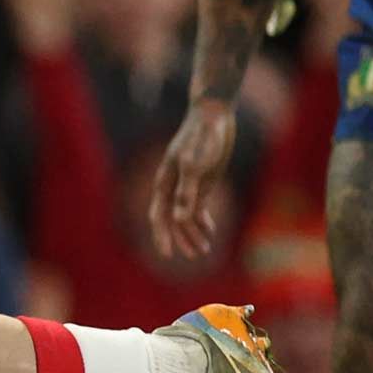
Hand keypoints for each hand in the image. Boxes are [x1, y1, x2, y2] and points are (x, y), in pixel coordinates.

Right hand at [148, 100, 235, 258]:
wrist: (212, 115)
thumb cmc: (202, 136)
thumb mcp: (196, 164)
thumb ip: (187, 192)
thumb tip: (179, 219)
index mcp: (165, 182)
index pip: (160, 214)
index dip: (162, 234)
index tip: (168, 254)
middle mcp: (173, 186)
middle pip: (170, 219)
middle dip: (180, 238)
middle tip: (193, 257)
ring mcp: (186, 185)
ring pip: (185, 216)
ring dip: (193, 233)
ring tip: (205, 250)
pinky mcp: (200, 182)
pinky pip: (197, 207)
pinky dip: (203, 221)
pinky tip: (211, 232)